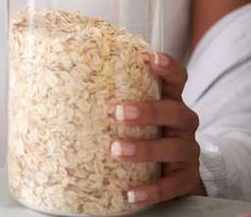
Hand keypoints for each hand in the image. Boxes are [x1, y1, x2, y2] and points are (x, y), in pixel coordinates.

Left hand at [111, 52, 205, 205]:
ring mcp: (187, 151)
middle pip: (174, 112)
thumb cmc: (148, 135)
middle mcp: (183, 124)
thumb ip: (116, 100)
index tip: (151, 58)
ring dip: (144, 149)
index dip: (168, 67)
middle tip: (119, 112)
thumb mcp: (139, 116)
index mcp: (170, 102)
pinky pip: (171, 185)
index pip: (177, 80)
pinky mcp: (186, 179)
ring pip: (173, 148)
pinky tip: (130, 193)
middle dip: (148, 111)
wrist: (176, 174)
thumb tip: (63, 87)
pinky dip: (151, 190)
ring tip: (117, 151)